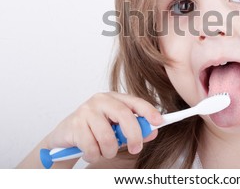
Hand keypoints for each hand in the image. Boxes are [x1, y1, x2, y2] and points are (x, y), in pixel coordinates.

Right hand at [46, 92, 161, 162]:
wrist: (65, 136)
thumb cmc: (94, 130)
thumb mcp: (117, 129)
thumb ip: (135, 129)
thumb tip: (153, 132)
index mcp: (115, 98)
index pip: (135, 102)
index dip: (149, 111)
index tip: (159, 122)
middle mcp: (101, 100)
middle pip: (124, 115)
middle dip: (133, 135)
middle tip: (136, 148)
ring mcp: (87, 110)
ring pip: (107, 136)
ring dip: (109, 150)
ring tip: (105, 152)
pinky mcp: (75, 124)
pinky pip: (91, 146)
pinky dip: (94, 155)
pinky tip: (91, 152)